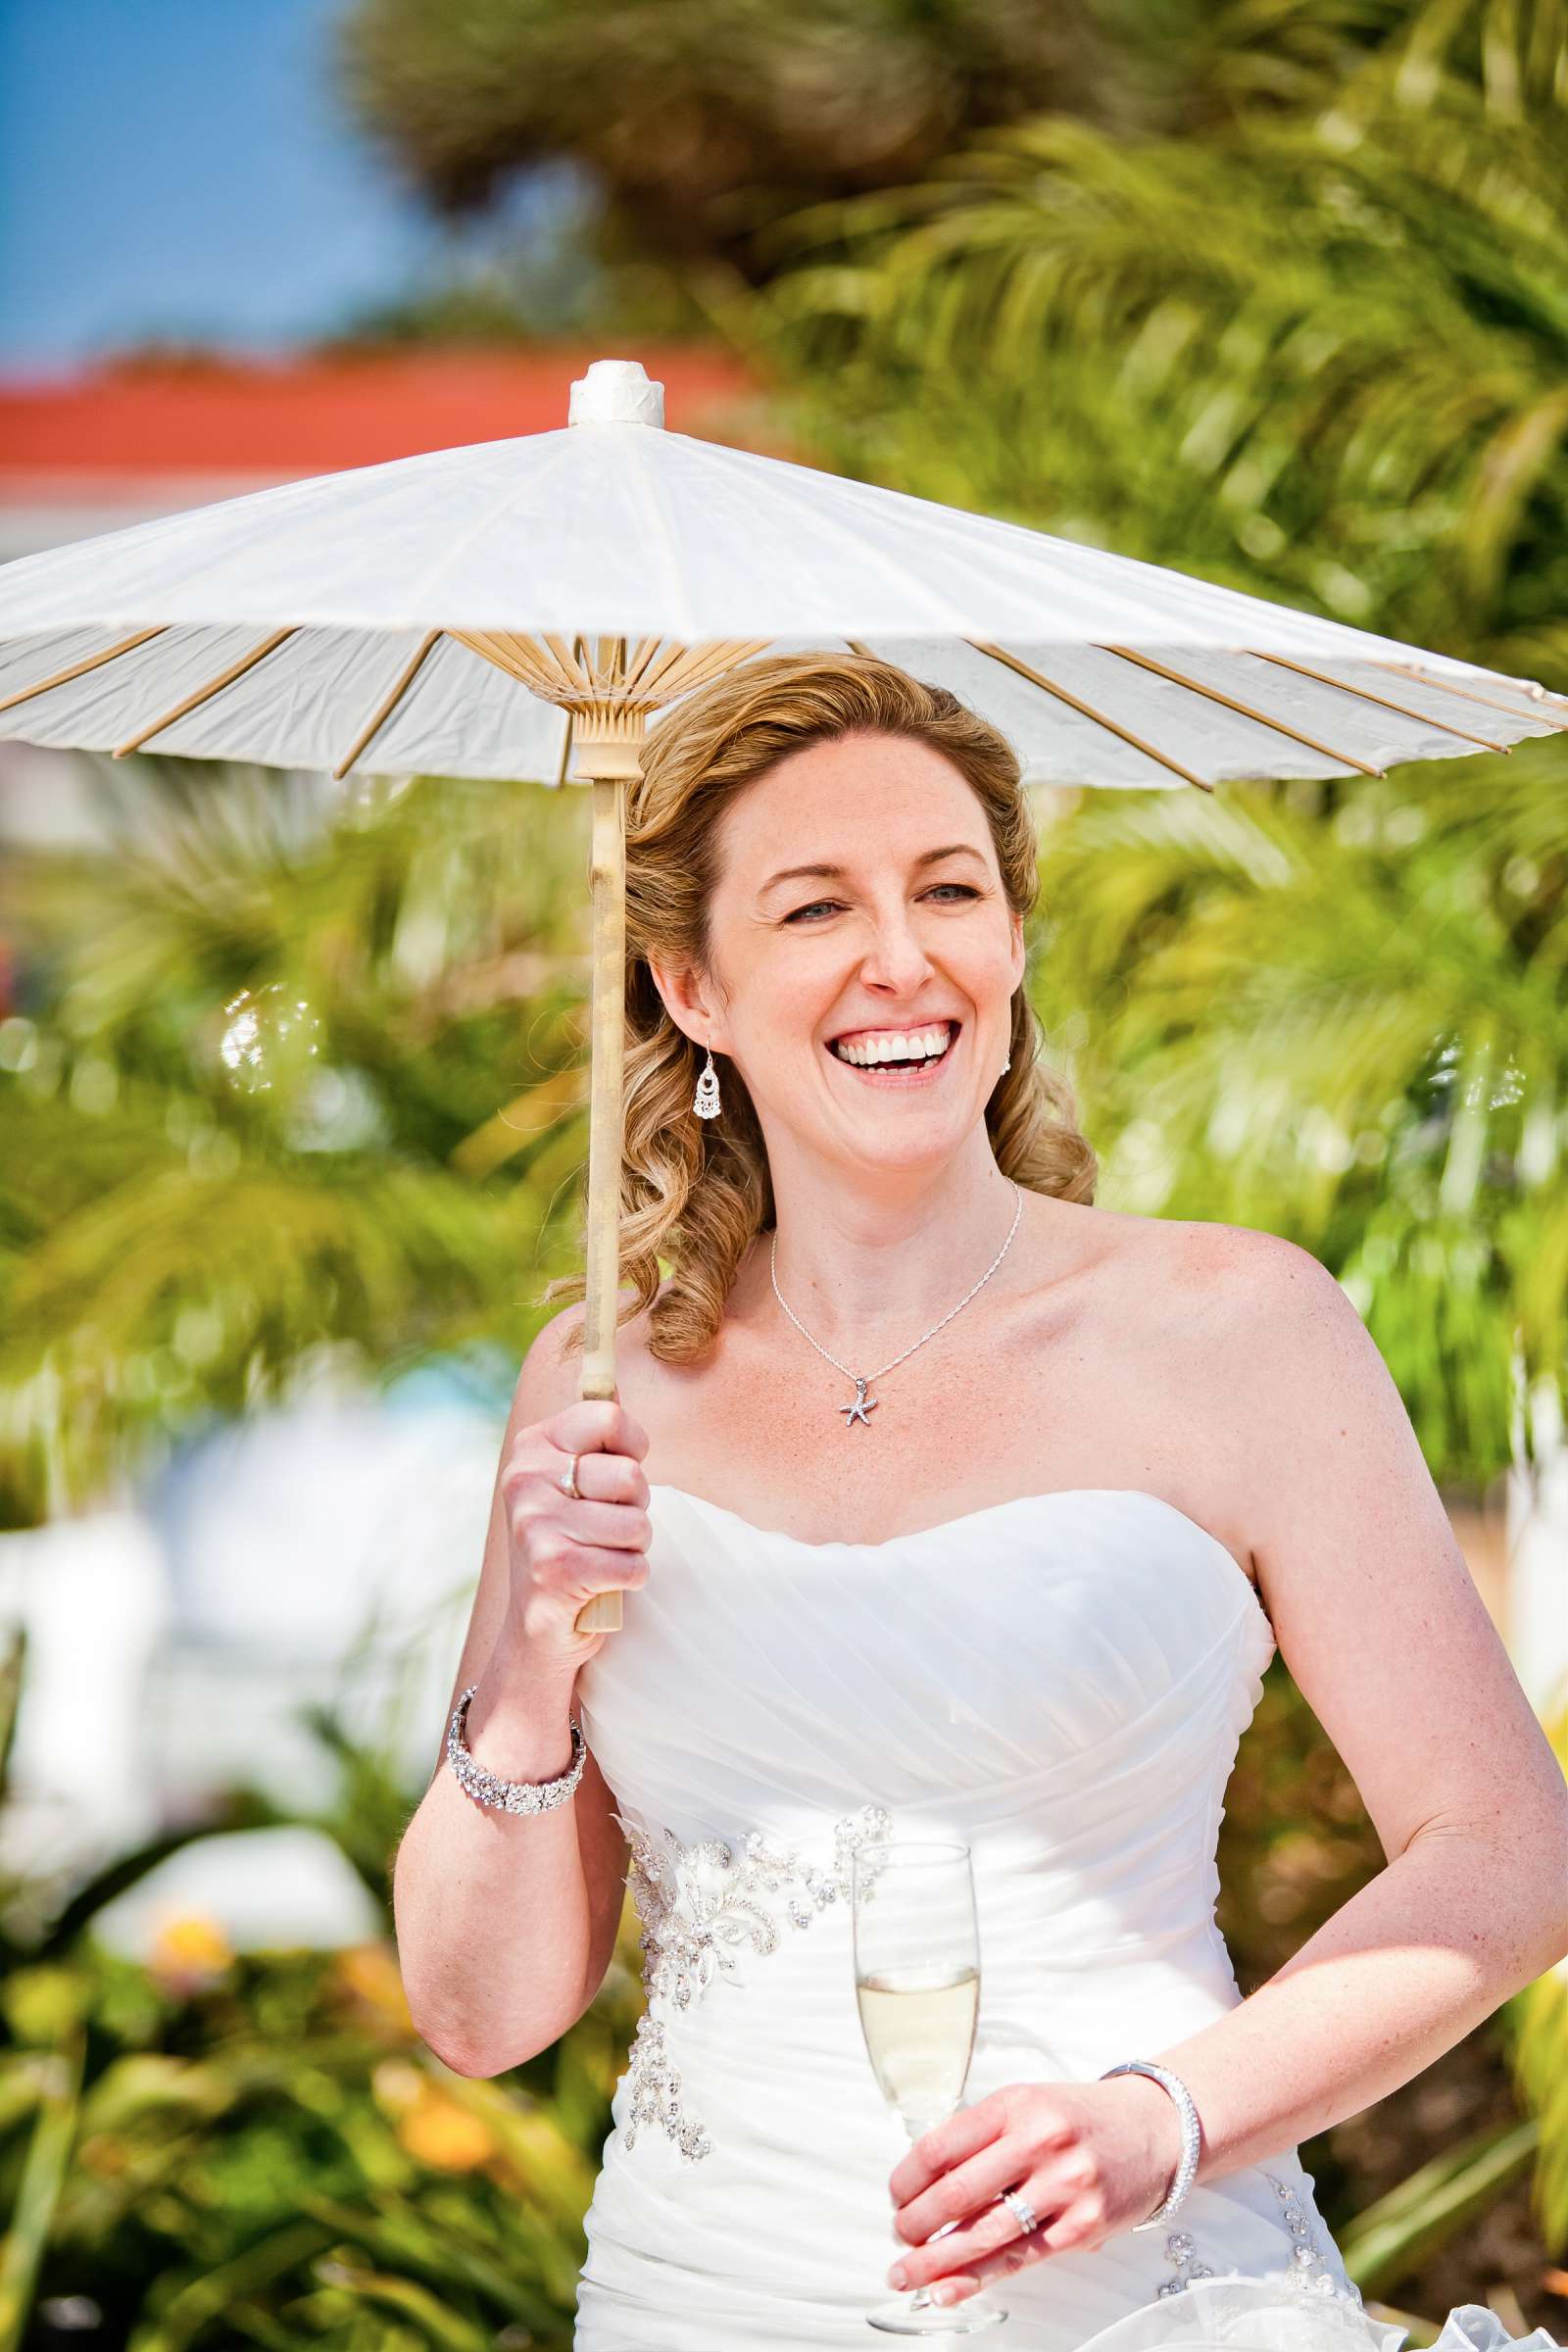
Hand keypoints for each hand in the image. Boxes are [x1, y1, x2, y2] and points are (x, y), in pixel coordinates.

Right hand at [500, 1399, 651, 1668]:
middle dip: (637, 1506)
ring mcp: (537, 1526)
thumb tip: (612, 1380)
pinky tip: (601, 1583)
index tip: (621, 1467)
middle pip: (631, 1475)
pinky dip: (630, 1579)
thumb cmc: (572, 1541)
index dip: (634, 1446)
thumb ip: (593, 1436)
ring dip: (634, 1547)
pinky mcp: (555, 1570)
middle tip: (607, 1525)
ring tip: (603, 1554)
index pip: (608, 1416)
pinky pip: (633, 1565)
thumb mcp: (572, 1480)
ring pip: (637, 1524)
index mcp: (532, 1447)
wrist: (539, 1628)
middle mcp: (526, 1481)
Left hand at [884, 2075, 1184, 2306]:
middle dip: (915, 2224)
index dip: (907, 2180)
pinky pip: (1019, 2259)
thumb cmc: (1079, 2120)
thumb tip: (923, 2186)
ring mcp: (1064, 2186)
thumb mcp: (1026, 2105)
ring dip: (935, 2261)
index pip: (941, 2146)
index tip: (896, 2196)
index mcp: (1015, 2105)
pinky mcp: (1084, 2227)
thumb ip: (981, 2137)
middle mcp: (1039, 2142)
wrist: (1153, 2129)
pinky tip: (947, 2289)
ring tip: (907, 2273)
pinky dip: (976, 2279)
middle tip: (898, 2237)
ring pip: (984, 2233)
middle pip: (957, 2192)